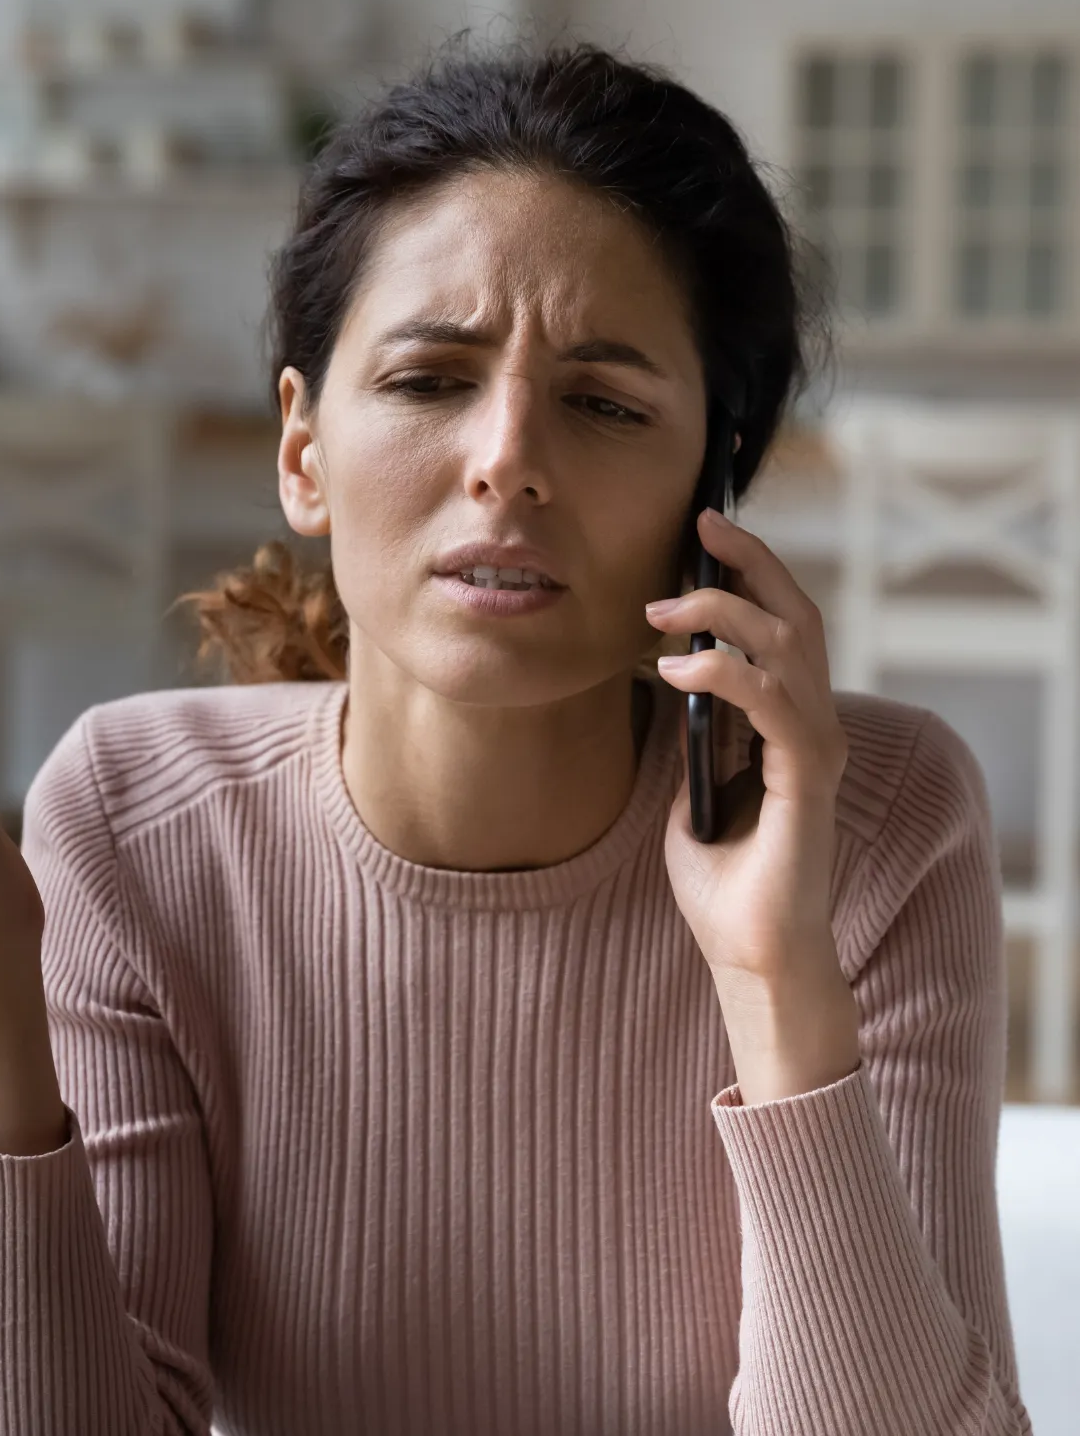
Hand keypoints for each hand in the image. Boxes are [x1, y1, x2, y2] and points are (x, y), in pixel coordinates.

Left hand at [645, 508, 848, 990]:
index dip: (751, 574)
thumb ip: (693, 738)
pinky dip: (724, 674)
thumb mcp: (692, 790)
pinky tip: (676, 669)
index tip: (704, 533)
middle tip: (703, 525)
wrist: (749, 954)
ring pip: (790, 646)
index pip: (782, 628)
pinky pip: (773, 703)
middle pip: (797, 616)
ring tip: (662, 607)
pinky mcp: (807, 779)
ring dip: (725, 613)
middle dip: (751, 563)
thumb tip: (670, 687)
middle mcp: (813, 727)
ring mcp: (816, 750)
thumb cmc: (723, 883)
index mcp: (790, 725)